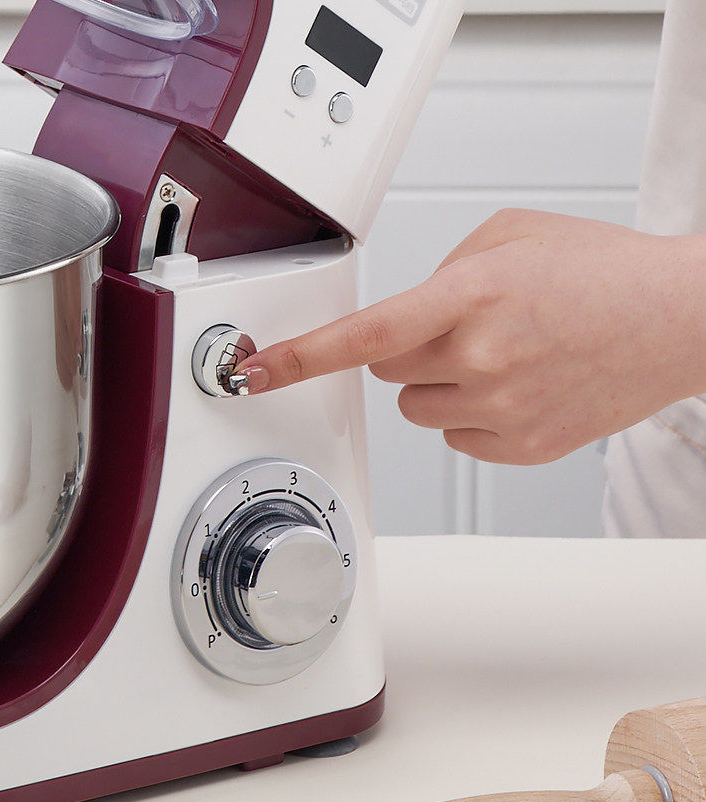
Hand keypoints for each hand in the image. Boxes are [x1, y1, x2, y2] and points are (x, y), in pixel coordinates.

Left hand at [234, 209, 705, 463]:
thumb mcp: (509, 236)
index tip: (254, 371)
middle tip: (466, 328)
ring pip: (415, 407)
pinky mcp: (518, 448)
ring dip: (440, 383)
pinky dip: (472, 415)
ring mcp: (500, 409)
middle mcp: (480, 358)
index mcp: (471, 296)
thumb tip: (403, 311)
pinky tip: (518, 386)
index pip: (362, 336)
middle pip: (384, 371)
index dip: (298, 356)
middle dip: (407, 349)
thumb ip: (440, 269)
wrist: (681, 319)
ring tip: (504, 355)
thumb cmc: (605, 274)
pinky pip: (453, 436)